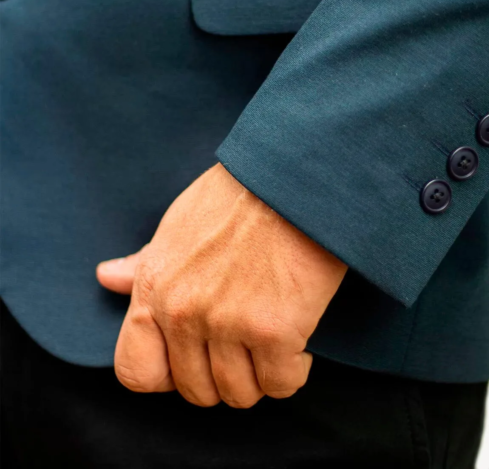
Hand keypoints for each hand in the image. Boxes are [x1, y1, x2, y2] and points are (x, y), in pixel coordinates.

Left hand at [97, 163, 347, 407]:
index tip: (195, 358)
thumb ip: (145, 263)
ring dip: (259, 376)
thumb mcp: (178, 224)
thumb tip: (106, 277)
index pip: (135, 371)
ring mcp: (227, 324)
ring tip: (271, 342)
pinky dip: (293, 370)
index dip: (166, 376)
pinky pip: (280, 385)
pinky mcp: (274, 331)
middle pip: (196, 391)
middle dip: (223, 376)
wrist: (291, 179)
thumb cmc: (238, 196)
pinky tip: (297, 342)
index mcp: (155, 289)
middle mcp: (183, 313)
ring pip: (239, 394)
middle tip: (245, 345)